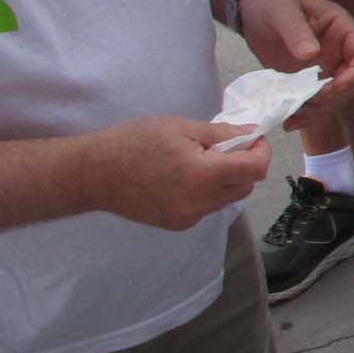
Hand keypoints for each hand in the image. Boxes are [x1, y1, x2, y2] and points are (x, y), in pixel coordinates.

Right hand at [88, 117, 268, 227]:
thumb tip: (251, 133)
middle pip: (245, 185)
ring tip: (200, 161)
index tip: (252, 138)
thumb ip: (221, 133)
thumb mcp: (180, 128)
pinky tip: (184, 178)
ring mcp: (188, 217)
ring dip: (227, 179)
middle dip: (244, 165)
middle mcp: (200, 202)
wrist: (92, 174)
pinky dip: (208, 192)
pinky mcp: (177, 224)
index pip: (255, 170)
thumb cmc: (133, 142)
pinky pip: (208, 207)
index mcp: (203, 175)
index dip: (260, 151)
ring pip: (228, 198)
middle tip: (225, 146)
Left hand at [234, 0, 353, 120]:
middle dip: (335, 97)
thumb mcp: (282, 10)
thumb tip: (311, 54)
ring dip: (319, 110)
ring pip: (336, 97)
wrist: (251, 7)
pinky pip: (315, 102)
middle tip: (308, 102)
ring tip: (293, 115)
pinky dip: (305, 115)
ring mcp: (324, 68)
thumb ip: (296, 31)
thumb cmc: (271, 0)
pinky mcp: (306, 81)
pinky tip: (289, 121)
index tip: (332, 87)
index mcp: (342, 30)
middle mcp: (339, 52)